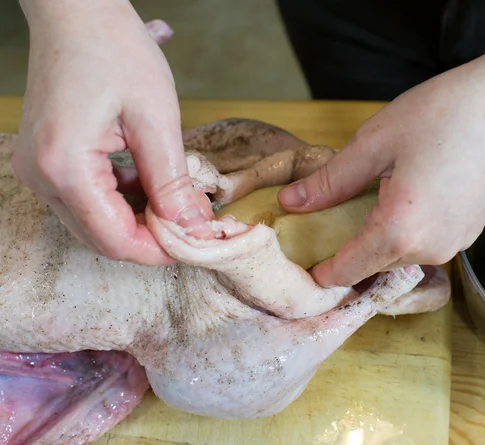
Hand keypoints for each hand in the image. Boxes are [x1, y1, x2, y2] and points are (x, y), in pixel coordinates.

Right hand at [13, 0, 207, 264]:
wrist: (77, 13)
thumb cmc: (115, 50)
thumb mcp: (156, 118)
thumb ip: (171, 181)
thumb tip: (191, 226)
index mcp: (64, 167)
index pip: (114, 240)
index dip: (157, 251)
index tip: (194, 245)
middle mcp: (41, 176)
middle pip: (100, 238)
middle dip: (149, 239)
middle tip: (190, 224)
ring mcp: (37, 169)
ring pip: (93, 223)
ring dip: (137, 221)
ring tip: (176, 203)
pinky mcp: (44, 160)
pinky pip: (85, 200)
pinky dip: (120, 202)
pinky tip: (149, 185)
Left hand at [277, 0, 484, 287]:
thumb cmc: (446, 114)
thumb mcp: (375, 143)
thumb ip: (330, 182)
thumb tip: (290, 203)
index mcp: (399, 231)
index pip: (346, 271)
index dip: (319, 272)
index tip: (299, 263)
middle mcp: (429, 249)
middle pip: (373, 265)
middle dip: (345, 253)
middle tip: (319, 226)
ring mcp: (454, 244)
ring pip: (399, 254)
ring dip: (375, 240)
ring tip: (355, 208)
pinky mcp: (470, 231)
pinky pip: (424, 242)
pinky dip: (402, 230)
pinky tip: (397, 197)